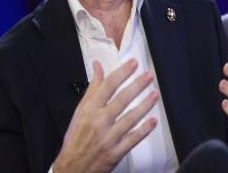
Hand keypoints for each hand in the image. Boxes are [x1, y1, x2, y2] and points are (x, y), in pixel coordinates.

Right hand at [53, 58, 158, 172]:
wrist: (73, 167)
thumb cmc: (76, 137)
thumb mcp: (80, 110)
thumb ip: (93, 88)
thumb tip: (98, 66)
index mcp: (90, 110)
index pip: (108, 86)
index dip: (122, 73)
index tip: (133, 64)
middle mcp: (100, 122)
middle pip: (121, 100)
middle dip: (137, 86)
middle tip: (149, 75)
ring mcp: (109, 138)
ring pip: (130, 118)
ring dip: (144, 105)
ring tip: (155, 94)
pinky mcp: (116, 152)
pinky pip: (133, 139)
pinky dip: (144, 130)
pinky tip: (154, 121)